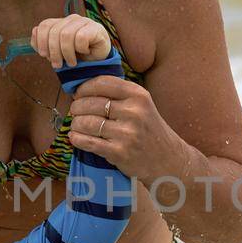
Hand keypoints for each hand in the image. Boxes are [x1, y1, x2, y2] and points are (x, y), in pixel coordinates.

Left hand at [31, 15, 110, 68]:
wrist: (98, 64)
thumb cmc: (76, 57)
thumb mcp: (56, 52)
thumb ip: (42, 43)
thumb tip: (35, 31)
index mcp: (61, 22)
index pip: (45, 25)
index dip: (41, 41)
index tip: (44, 56)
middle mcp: (71, 19)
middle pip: (55, 32)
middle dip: (54, 52)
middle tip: (58, 64)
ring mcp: (84, 21)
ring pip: (66, 35)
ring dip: (67, 53)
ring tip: (71, 62)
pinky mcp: (96, 28)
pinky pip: (81, 37)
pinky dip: (81, 49)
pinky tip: (85, 53)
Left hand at [65, 76, 184, 183]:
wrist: (167, 160)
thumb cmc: (148, 130)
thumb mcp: (142, 105)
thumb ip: (119, 94)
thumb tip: (83, 88)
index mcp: (138, 95)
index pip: (102, 83)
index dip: (84, 88)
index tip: (78, 94)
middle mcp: (134, 112)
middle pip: (90, 103)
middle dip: (77, 107)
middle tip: (74, 111)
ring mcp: (126, 133)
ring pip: (87, 122)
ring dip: (75, 124)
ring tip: (76, 125)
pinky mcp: (119, 152)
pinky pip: (88, 142)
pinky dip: (77, 138)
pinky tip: (74, 137)